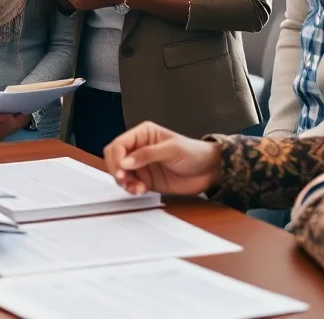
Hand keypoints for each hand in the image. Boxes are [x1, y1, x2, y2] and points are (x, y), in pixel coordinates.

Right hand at [103, 121, 221, 196]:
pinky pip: (130, 184)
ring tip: (137, 188)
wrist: (209, 171)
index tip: (122, 170)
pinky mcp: (146, 179)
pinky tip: (141, 190)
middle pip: (114, 157)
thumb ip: (147, 154)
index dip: (117, 157)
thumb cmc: (194, 153)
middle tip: (124, 180)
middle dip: (116, 169)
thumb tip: (125, 162)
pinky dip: (131, 189)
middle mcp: (139, 148)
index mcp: (143, 134)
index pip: (119, 144)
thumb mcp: (172, 149)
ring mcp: (141, 165)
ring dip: (124, 182)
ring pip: (119, 172)